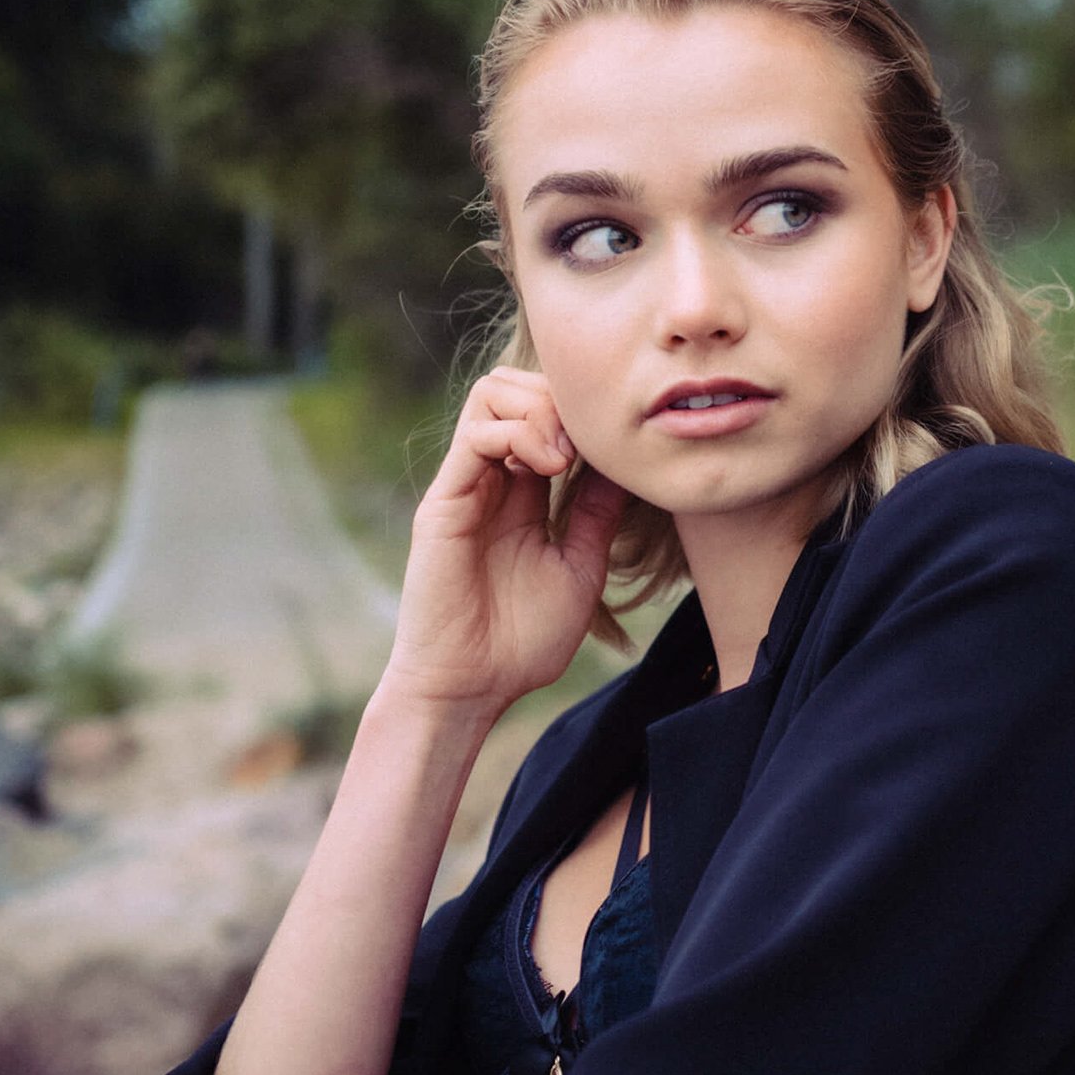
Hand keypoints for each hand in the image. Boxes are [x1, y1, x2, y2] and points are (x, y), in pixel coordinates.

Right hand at [381, 367, 629, 720]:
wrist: (470, 688)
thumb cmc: (521, 643)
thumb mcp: (579, 567)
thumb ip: (596, 515)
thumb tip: (628, 468)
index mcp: (519, 492)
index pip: (541, 412)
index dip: (580, 413)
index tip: (615, 446)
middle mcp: (489, 479)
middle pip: (513, 387)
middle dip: (559, 397)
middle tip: (587, 444)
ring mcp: (465, 485)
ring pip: (491, 393)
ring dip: (540, 408)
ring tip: (566, 458)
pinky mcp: (445, 500)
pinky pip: (476, 434)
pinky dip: (519, 433)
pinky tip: (549, 468)